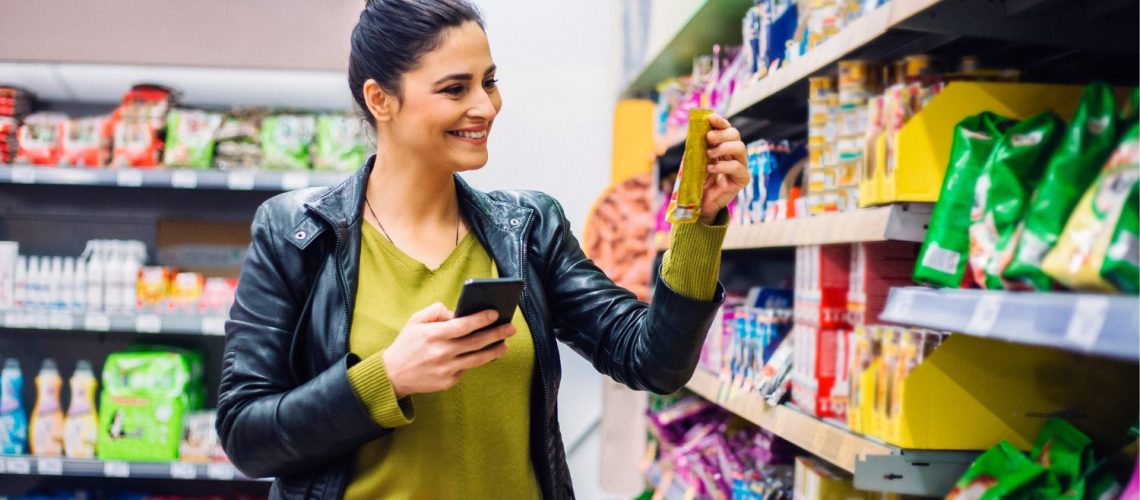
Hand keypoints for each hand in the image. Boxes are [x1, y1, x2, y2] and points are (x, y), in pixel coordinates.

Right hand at [382, 303, 514, 398]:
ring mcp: (446, 369)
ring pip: (478, 359)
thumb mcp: (415, 321)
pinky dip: (477, 361)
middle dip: (496, 333)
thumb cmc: (407, 343)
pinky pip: (467, 368)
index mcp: (433, 335)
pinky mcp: (448, 382)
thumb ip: (436, 311)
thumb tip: (458, 312)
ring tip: (505, 344)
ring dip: (495, 351)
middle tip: (511, 328)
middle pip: (476, 342)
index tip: (495, 313)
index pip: (463, 325)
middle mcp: (441, 353)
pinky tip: (487, 354)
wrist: (393, 375)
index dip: (481, 319)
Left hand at [699, 114, 748, 224]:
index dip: (720, 122)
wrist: (700, 203)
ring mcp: (741, 165)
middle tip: (709, 138)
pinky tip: (711, 169)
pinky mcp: (742, 179)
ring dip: (723, 147)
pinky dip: (723, 166)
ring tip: (709, 154)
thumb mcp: (695, 160)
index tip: (711, 118)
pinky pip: (737, 167)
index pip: (726, 129)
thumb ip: (697, 147)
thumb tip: (695, 129)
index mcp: (724, 146)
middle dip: (722, 133)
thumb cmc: (698, 181)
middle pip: (735, 135)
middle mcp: (734, 154)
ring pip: (740, 147)